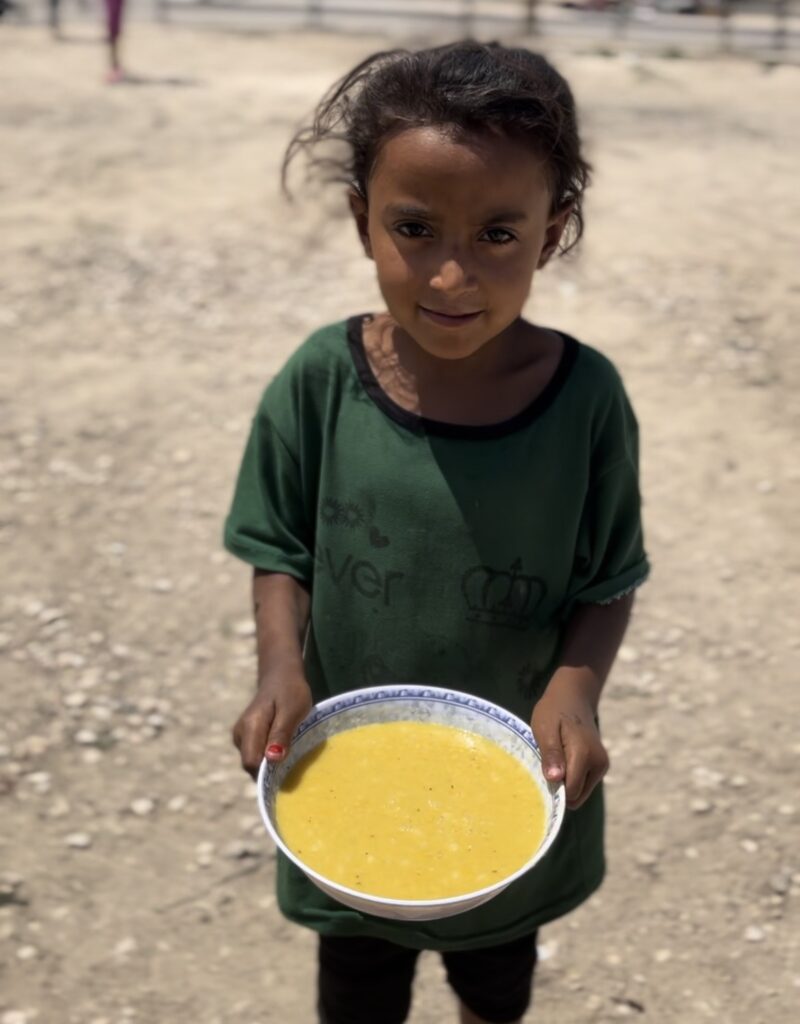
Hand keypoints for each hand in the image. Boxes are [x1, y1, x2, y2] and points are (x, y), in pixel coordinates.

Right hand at [232, 673, 311, 777]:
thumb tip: (273, 759)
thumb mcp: (292, 710)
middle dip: (271, 771)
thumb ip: (281, 734)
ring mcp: (240, 737)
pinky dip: (270, 759)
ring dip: (272, 765)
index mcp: (249, 727)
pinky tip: (284, 750)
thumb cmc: (290, 691)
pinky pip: (256, 756)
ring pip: (254, 764)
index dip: (269, 773)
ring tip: (291, 753)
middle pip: (252, 766)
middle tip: (295, 762)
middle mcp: (239, 734)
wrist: (280, 676)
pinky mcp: (245, 739)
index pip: (252, 763)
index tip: (289, 770)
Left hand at [531, 669, 609, 809]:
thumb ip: (551, 754)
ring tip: (555, 758)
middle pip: (575, 796)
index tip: (541, 770)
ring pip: (579, 792)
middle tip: (547, 763)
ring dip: (564, 782)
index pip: (570, 792)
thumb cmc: (554, 710)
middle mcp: (599, 763)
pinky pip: (582, 784)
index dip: (553, 787)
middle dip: (559, 786)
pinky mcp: (601, 766)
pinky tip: (563, 759)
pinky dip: (571, 778)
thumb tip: (555, 779)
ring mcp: (602, 765)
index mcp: (584, 754)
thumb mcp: (545, 728)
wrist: (574, 696)